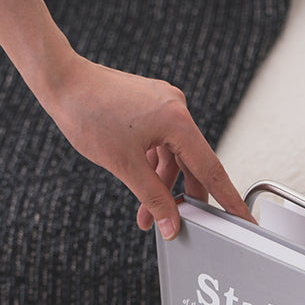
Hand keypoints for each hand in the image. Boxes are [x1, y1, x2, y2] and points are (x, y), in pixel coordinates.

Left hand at [43, 54, 253, 238]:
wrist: (59, 78)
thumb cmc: (87, 114)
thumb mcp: (124, 166)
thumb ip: (153, 199)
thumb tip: (172, 225)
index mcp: (177, 121)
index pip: (211, 169)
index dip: (229, 199)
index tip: (244, 219)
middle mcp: (177, 109)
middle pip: (193, 164)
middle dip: (184, 197)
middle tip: (181, 224)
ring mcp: (164, 105)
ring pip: (174, 157)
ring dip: (163, 184)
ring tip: (146, 211)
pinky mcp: (151, 105)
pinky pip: (163, 143)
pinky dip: (154, 166)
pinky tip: (140, 182)